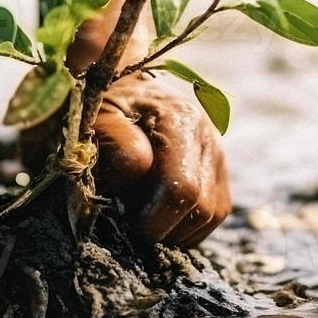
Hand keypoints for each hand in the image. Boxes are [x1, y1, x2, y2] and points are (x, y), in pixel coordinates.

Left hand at [93, 74, 230, 247]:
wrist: (125, 90)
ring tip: (140, 211)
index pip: (179, 189)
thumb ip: (114, 142)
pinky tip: (157, 212)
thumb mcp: (99, 116)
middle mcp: (209, 139)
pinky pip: (212, 217)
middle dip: (160, 225)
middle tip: (126, 216)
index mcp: (182, 120)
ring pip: (209, 217)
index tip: (118, 213)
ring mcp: (218, 157)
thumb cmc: (106, 105)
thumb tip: (136, 173)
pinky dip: (184, 225)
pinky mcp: (219, 175)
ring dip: (173, 227)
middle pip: (199, 209)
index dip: (146, 216)